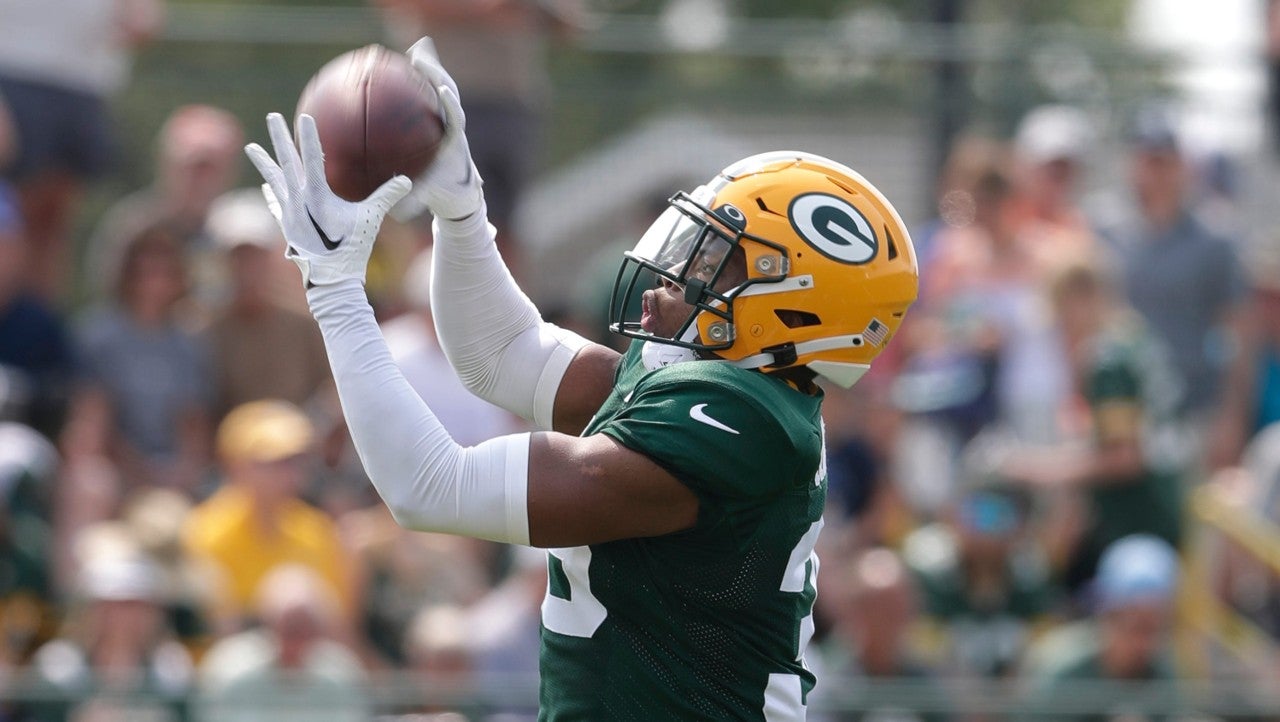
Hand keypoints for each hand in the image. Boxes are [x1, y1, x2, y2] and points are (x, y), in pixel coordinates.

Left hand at [245, 113, 410, 286]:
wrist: (330, 278)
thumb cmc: (352, 248)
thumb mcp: (371, 219)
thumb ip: (387, 196)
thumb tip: (408, 180)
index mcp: (316, 195)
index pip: (312, 158)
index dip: (309, 136)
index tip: (305, 117)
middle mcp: (297, 200)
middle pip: (286, 162)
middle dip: (279, 137)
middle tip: (272, 117)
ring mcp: (288, 213)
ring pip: (274, 180)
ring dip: (264, 162)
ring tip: (251, 147)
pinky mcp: (286, 226)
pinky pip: (275, 202)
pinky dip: (271, 191)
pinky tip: (265, 185)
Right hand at [389, 36, 483, 222]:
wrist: (458, 196)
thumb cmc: (445, 196)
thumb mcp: (429, 199)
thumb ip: (414, 201)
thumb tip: (396, 210)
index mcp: (455, 143)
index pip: (456, 119)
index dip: (451, 105)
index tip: (443, 91)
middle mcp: (454, 127)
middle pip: (449, 94)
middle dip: (436, 74)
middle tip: (420, 56)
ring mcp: (448, 121)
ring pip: (440, 89)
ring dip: (429, 70)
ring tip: (414, 50)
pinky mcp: (441, 120)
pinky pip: (427, 96)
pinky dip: (419, 82)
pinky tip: (402, 68)